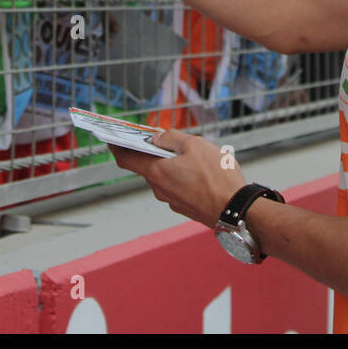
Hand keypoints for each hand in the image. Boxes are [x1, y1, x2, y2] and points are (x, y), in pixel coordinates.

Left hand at [110, 126, 244, 227]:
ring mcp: (172, 200)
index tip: (111, 138)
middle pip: (149, 166)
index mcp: (157, 172)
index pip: (126, 159)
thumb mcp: (195, 145)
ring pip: (166, 176)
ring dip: (172, 164)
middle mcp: (159, 189)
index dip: (116, 147)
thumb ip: (172, 138)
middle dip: (154, 152)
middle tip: (163, 139)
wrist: (236, 211)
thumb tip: (156, 138)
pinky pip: (178, 187)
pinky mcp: (185, 207)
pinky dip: (182, 176)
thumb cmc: (216, 176)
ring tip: (191, 154)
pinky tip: (200, 171)